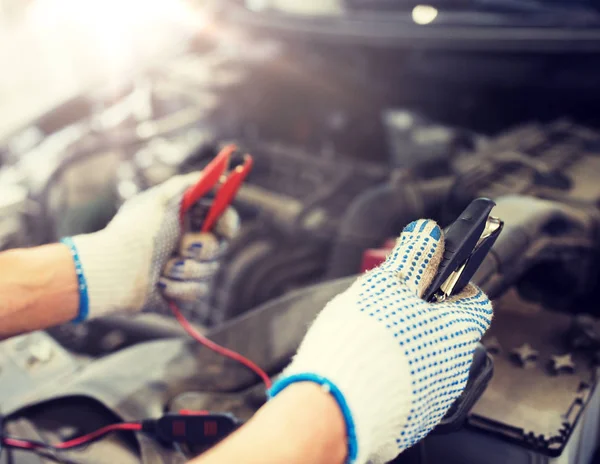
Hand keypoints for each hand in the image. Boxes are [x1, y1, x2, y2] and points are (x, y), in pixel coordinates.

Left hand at [64, 173, 238, 319]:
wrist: (114, 272)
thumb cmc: (136, 233)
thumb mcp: (162, 198)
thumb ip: (190, 183)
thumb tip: (217, 176)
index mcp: (185, 219)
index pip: (223, 218)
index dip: (228, 222)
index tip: (223, 226)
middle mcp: (188, 241)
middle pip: (220, 246)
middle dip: (203, 248)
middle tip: (182, 246)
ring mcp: (187, 268)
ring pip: (211, 270)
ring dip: (187, 269)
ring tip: (163, 268)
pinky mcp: (182, 292)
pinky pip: (199, 291)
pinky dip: (180, 287)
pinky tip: (160, 284)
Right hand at [269, 219, 492, 463]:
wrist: (331, 408)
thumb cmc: (360, 343)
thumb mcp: (384, 285)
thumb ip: (413, 257)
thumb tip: (430, 234)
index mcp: (456, 333)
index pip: (475, 302)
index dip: (453, 287)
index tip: (430, 281)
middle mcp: (454, 370)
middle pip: (445, 332)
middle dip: (419, 317)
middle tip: (385, 309)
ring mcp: (433, 400)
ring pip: (424, 361)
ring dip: (404, 348)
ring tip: (367, 342)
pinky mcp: (410, 423)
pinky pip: (406, 391)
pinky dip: (390, 378)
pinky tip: (363, 370)